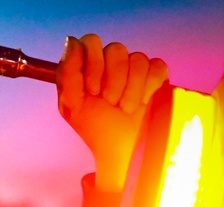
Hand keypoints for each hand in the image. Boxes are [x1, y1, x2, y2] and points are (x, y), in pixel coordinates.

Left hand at [57, 34, 168, 190]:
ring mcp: (135, 67)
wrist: (123, 149)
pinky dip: (148, 87)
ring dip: (130, 89)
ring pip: (137, 58)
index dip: (93, 62)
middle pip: (116, 48)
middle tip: (110, 102)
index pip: (91, 42)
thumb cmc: (95, 128)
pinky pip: (156, 66)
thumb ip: (67, 74)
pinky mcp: (156, 75)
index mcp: (88, 66)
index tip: (93, 90)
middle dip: (113, 80)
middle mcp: (111, 62)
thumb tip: (71, 40)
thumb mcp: (72, 106)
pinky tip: (143, 102)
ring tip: (125, 108)